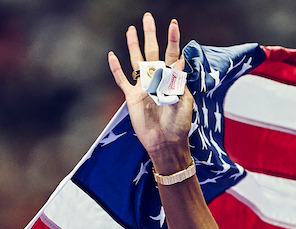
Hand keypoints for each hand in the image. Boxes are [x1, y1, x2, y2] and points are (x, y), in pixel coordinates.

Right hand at [107, 13, 193, 172]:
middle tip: (148, 17)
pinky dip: (116, 68)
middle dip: (150, 34)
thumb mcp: (183, 103)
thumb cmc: (179, 126)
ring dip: (134, 45)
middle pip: (153, 51)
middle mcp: (157, 79)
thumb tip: (179, 61)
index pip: (172, 54)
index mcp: (172, 79)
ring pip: (136, 60)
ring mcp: (144, 87)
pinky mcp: (132, 97)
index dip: (173, 39)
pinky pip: (122, 80)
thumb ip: (179, 83)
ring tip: (132, 30)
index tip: (173, 24)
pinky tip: (112, 56)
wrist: (166, 144)